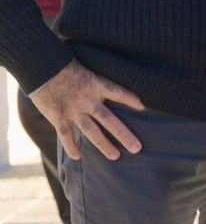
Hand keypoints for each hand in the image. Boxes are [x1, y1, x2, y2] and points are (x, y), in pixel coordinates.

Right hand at [30, 60, 144, 160]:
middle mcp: (88, 100)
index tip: (144, 108)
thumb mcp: (87, 69)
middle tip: (137, 148)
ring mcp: (74, 110)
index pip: (120, 93)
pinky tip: (77, 157)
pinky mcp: (59, 117)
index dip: (132, 100)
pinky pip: (66, 135)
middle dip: (124, 135)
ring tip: (115, 156)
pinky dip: (71, 146)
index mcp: (97, 85)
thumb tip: (110, 85)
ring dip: (104, 145)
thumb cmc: (65, 66)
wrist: (42, 68)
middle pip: (110, 120)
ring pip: (92, 131)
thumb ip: (98, 80)